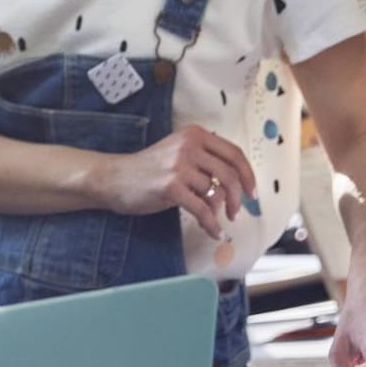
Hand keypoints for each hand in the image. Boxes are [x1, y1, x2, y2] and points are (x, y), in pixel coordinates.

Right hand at [100, 125, 254, 237]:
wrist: (113, 177)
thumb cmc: (147, 170)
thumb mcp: (178, 154)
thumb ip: (204, 160)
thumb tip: (236, 184)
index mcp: (194, 135)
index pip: (234, 153)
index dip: (248, 175)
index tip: (252, 192)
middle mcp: (188, 146)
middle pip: (230, 174)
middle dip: (238, 198)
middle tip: (235, 212)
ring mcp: (179, 165)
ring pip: (216, 192)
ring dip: (219, 212)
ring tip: (215, 221)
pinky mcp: (170, 186)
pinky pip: (201, 209)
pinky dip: (211, 224)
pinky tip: (212, 231)